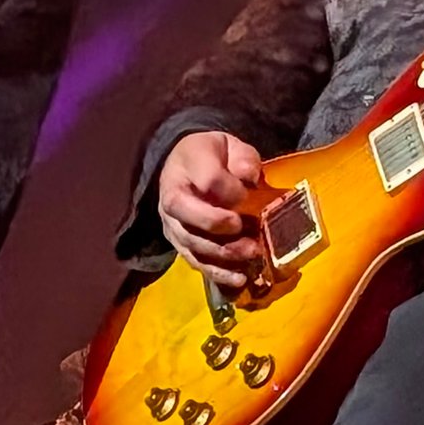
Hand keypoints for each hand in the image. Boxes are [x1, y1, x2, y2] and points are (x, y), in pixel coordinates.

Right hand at [158, 129, 265, 290]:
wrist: (187, 167)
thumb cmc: (213, 156)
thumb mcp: (230, 145)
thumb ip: (243, 158)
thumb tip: (249, 176)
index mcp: (186, 165)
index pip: (207, 179)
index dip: (230, 189)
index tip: (248, 192)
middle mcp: (171, 196)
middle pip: (187, 214)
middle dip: (217, 224)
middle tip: (245, 227)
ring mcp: (173, 224)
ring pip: (192, 243)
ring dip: (223, 252)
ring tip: (252, 253)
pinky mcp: (180, 244)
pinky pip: (195, 261)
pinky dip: (217, 273)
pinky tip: (239, 278)